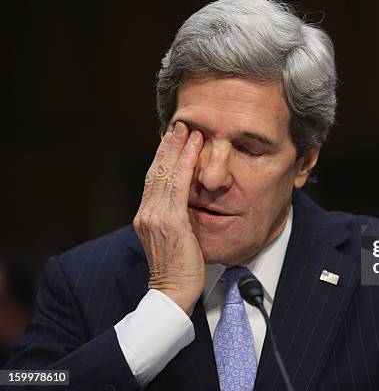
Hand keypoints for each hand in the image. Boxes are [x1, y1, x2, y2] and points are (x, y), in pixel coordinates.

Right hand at [133, 121, 204, 315]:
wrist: (173, 293)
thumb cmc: (178, 269)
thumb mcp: (173, 238)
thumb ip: (174, 218)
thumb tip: (187, 201)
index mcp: (146, 216)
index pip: (154, 179)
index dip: (163, 157)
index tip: (173, 139)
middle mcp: (146, 213)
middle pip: (156, 171)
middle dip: (168, 146)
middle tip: (179, 124)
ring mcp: (155, 217)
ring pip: (165, 174)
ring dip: (178, 149)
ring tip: (188, 129)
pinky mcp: (170, 222)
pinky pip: (179, 186)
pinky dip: (186, 164)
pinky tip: (194, 149)